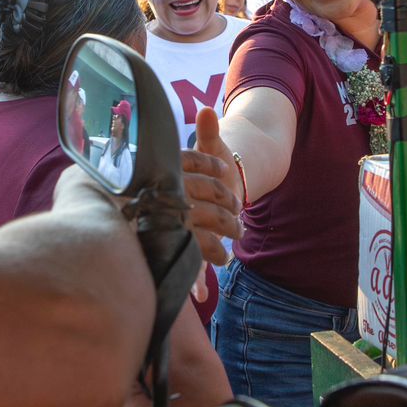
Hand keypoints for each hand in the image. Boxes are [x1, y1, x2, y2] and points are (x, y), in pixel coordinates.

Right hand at [181, 107, 242, 266]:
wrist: (221, 177)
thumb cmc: (214, 161)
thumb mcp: (213, 146)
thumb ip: (209, 132)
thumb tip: (207, 111)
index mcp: (174, 183)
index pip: (188, 191)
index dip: (210, 193)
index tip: (228, 195)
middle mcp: (170, 206)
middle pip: (191, 220)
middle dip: (217, 225)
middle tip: (236, 227)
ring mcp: (176, 227)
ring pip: (189, 244)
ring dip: (210, 252)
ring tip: (225, 258)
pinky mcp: (186, 244)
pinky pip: (186, 262)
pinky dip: (195, 279)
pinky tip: (201, 294)